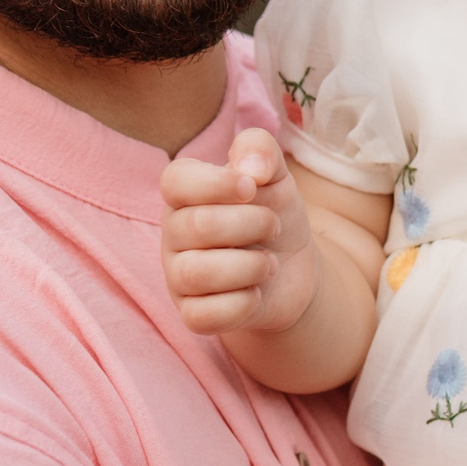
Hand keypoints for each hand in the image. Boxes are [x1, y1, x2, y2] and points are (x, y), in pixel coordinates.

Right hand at [158, 128, 319, 335]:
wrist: (293, 267)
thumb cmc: (272, 212)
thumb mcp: (275, 173)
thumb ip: (259, 149)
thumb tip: (250, 170)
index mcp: (184, 194)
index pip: (176, 181)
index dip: (218, 183)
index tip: (252, 187)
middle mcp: (172, 234)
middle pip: (198, 226)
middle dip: (253, 223)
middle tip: (274, 225)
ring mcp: (178, 277)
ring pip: (198, 274)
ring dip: (251, 266)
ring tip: (268, 262)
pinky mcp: (192, 315)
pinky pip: (207, 316)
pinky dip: (244, 304)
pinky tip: (256, 292)